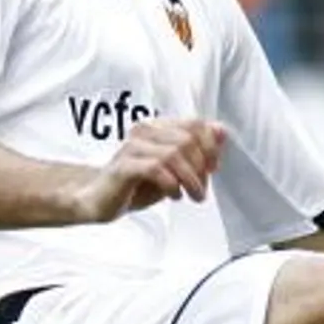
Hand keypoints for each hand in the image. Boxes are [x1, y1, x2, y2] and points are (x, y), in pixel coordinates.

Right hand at [72, 118, 227, 224]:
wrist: (102, 200)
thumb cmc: (139, 183)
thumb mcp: (177, 168)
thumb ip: (198, 150)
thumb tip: (222, 130)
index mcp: (159, 127)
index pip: (195, 124)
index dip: (211, 146)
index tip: (213, 168)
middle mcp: (145, 131)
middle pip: (188, 139)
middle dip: (201, 168)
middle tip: (201, 190)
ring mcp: (132, 147)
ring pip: (174, 153)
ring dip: (190, 179)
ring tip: (192, 196)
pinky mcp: (123, 166)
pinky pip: (156, 168)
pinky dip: (171, 183)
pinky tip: (174, 195)